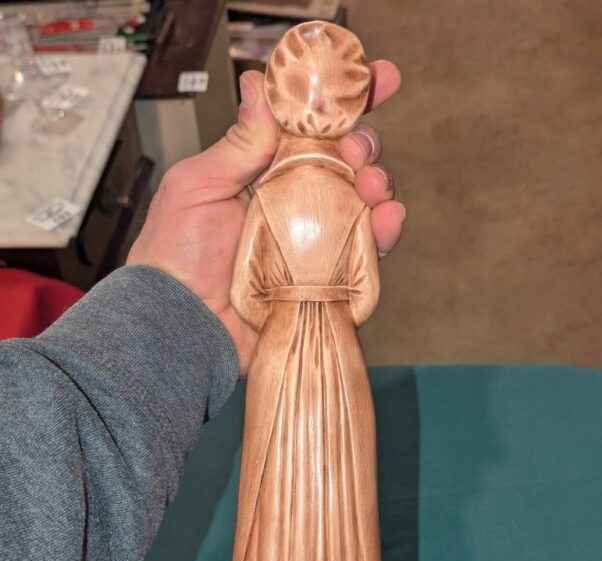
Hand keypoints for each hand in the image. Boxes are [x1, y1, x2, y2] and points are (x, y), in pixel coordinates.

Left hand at [127, 61, 404, 373]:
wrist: (180, 324)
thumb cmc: (174, 257)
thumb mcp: (195, 187)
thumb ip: (235, 145)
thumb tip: (259, 87)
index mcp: (263, 176)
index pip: (310, 131)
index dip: (344, 104)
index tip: (375, 76)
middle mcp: (293, 205)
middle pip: (345, 165)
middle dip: (363, 145)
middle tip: (356, 147)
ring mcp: (313, 242)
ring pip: (362, 204)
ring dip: (377, 183)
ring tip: (373, 183)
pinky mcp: (326, 280)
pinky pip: (365, 253)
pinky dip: (384, 232)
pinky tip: (387, 217)